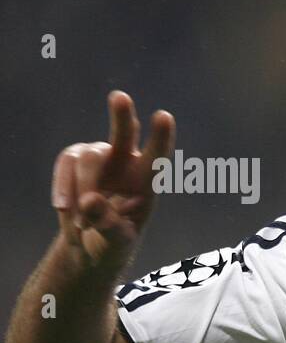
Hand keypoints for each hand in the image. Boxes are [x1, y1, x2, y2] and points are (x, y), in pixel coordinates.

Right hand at [52, 90, 174, 271]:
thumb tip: (89, 200)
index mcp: (147, 183)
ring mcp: (100, 160)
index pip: (157, 158)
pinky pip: (66, 163)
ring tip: (80, 220)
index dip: (160, 138)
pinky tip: (65, 209)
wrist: (89, 245)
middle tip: (119, 96)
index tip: (164, 116)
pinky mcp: (75, 162)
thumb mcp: (115, 242)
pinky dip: (63, 186)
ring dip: (82, 186)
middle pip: (124, 135)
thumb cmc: (113, 243)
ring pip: (88, 156)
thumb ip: (107, 224)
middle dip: (121, 116)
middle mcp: (126, 164)